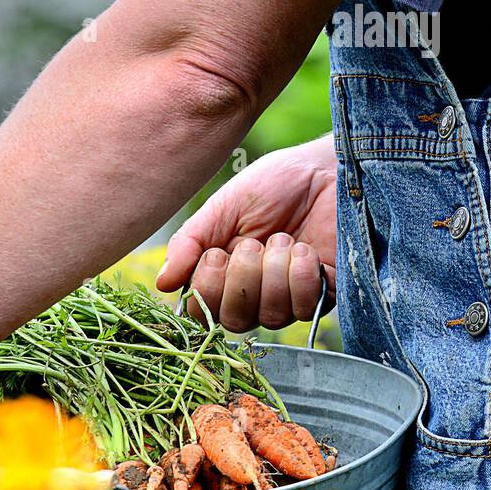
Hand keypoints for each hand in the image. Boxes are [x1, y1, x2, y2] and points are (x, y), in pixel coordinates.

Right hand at [157, 134, 336, 331]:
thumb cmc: (278, 184)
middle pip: (234, 321)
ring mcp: (289, 299)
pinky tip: (306, 250)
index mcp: (226, 275)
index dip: (207, 290)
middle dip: (243, 279)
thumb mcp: (225, 207)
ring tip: (283, 239)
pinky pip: (303, 307)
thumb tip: (162, 284)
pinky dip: (300, 274)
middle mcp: (255, 294)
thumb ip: (190, 243)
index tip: (216, 254)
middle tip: (254, 244)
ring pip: (270, 316)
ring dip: (273, 272)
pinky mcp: (324, 296)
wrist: (328, 168)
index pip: (202, 312)